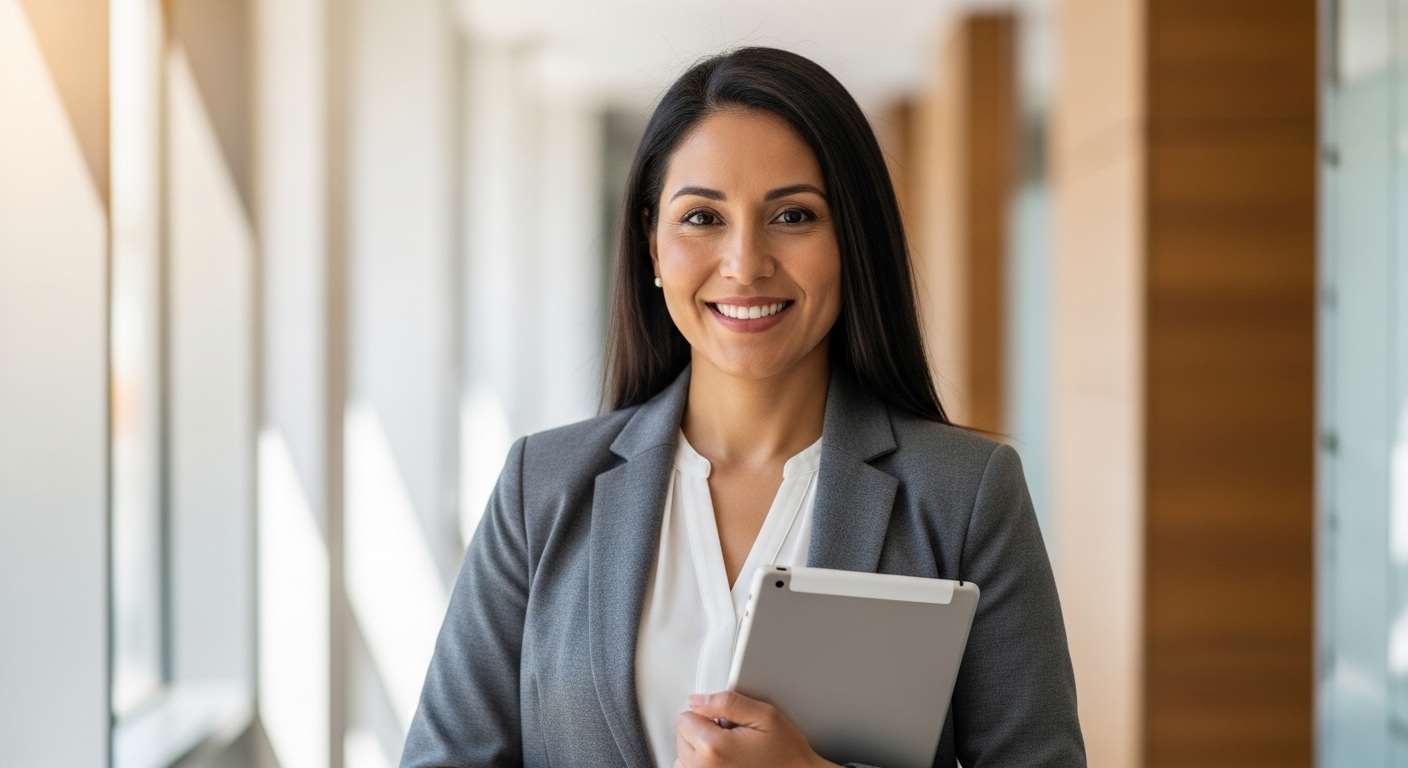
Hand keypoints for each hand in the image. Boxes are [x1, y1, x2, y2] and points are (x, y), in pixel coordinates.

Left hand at [673, 691, 837, 767]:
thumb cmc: (786, 753)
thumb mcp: (764, 716)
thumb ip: (726, 702)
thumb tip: (697, 700)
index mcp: (714, 748)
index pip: (684, 718)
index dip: (707, 714)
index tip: (725, 721)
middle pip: (681, 737)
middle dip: (702, 731)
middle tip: (731, 736)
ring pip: (683, 756)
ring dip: (700, 750)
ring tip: (728, 751)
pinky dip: (702, 765)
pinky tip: (723, 762)